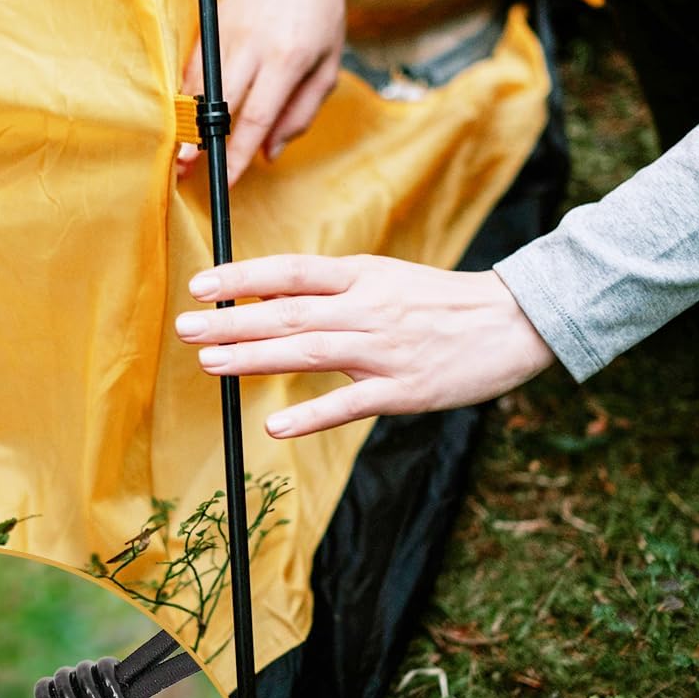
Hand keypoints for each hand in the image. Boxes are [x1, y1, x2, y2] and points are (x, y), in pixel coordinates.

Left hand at [174, 254, 555, 436]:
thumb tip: (272, 297)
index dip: (243, 276)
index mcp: (363, 276)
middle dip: (231, 319)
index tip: (199, 284)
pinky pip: (350, 404)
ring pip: (309, 351)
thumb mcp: (387, 279)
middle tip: (184, 326)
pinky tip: (275, 426)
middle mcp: (367, 308)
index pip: (291, 271)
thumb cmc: (443, 303)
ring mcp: (384, 350)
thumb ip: (335, 290)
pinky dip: (311, 416)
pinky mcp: (403, 390)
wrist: (514, 323)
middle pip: (288, 312)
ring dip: (255, 357)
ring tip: (210, 363)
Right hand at [177, 0, 354, 187]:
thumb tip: (269, 153)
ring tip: (179, 150)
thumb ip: (301, 113)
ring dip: (187, 120)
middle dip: (201, 141)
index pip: (257, 118)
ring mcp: (228, 30)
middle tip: (186, 171)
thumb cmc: (322, 14)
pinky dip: (187, 93)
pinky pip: (193, 64)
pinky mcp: (212, 20)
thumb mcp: (328, 66)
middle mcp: (253, 45)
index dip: (238, 154)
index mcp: (287, 58)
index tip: (227, 180)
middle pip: (219, 103)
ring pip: (199, 84)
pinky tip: (185, 115)